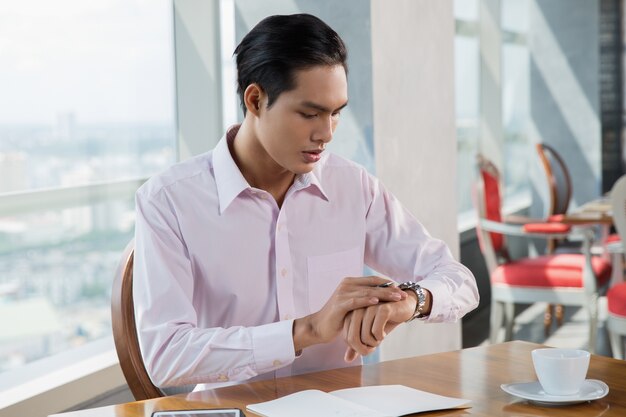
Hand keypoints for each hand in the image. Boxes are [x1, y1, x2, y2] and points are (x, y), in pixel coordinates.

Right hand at [292, 276, 406, 352]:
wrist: (319, 326)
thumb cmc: (337, 317)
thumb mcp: (352, 306)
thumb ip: (363, 299)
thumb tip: (380, 298)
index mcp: (350, 283)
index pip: (373, 280)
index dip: (388, 284)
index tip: (402, 290)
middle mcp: (347, 285)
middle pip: (373, 285)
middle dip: (390, 289)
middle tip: (404, 294)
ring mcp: (342, 293)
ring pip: (367, 292)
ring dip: (384, 294)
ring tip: (397, 298)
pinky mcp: (339, 304)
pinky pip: (356, 301)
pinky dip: (368, 300)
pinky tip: (378, 302)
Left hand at [343, 290, 417, 361]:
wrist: (403, 307)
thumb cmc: (383, 320)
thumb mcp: (369, 334)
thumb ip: (357, 345)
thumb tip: (347, 360)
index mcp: (351, 314)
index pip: (346, 338)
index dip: (357, 348)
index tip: (368, 347)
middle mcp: (357, 309)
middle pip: (352, 339)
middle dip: (364, 349)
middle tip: (373, 347)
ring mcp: (369, 308)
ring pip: (364, 336)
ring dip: (374, 343)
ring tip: (380, 338)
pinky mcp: (382, 309)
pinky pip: (376, 331)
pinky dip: (381, 337)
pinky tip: (384, 333)